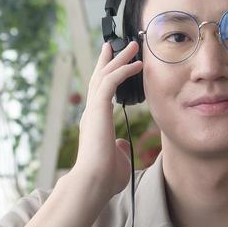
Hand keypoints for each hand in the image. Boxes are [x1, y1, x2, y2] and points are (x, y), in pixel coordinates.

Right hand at [67, 39, 144, 196]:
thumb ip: (118, 148)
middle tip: (116, 44)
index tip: (115, 63)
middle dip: (109, 60)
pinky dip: (122, 71)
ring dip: (119, 59)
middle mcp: (91, 113)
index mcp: (95, 123)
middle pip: (98, 78)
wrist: (93, 182)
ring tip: (132, 46)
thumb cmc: (104, 177)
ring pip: (104, 76)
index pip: (100, 93)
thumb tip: (121, 144)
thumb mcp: (116, 159)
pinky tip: (136, 64)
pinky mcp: (97, 110)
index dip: (107, 76)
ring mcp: (92, 111)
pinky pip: (110, 83)